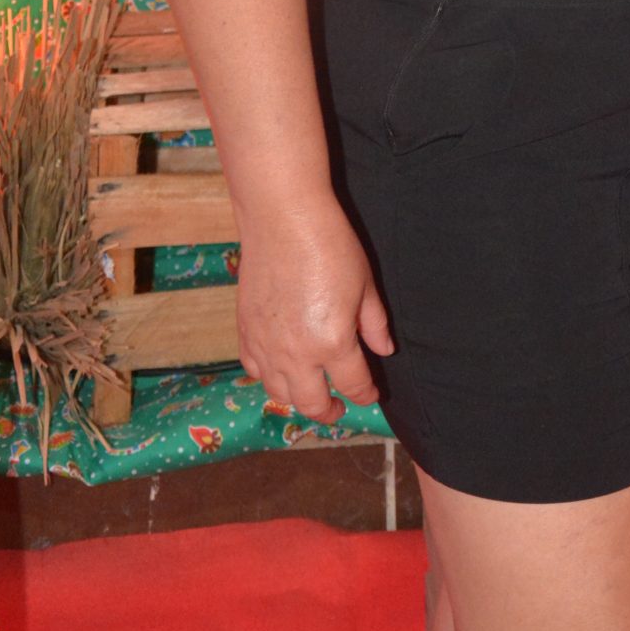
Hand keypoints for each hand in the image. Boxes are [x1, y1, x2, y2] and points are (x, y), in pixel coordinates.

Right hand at [234, 198, 393, 422]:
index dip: (365, 394)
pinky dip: (269, 378)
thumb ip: (374, 325)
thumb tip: (384, 351)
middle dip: (329, 411)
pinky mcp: (245, 332)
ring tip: (311, 392)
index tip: (370, 395)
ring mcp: (266, 346)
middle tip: (339, 407)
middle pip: (312, 404)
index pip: (353, 385)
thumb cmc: (330, 245)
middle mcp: (296, 354)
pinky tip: (281, 369)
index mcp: (333, 343)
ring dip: (297, 399)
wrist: (283, 219)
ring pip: (279, 394)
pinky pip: (254, 371)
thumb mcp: (365, 285)